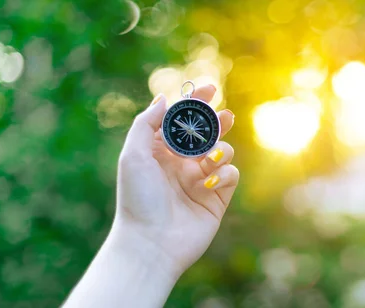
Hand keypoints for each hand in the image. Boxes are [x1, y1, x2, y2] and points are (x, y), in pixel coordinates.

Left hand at [115, 85, 237, 277]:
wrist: (151, 244)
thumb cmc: (138, 199)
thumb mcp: (133, 155)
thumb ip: (147, 123)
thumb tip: (164, 98)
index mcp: (161, 151)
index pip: (182, 120)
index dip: (195, 102)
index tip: (209, 88)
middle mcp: (182, 163)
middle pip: (207, 133)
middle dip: (218, 121)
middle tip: (225, 116)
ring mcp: (201, 180)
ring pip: (223, 151)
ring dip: (221, 149)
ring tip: (211, 158)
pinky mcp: (217, 197)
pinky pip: (231, 175)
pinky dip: (225, 173)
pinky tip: (210, 182)